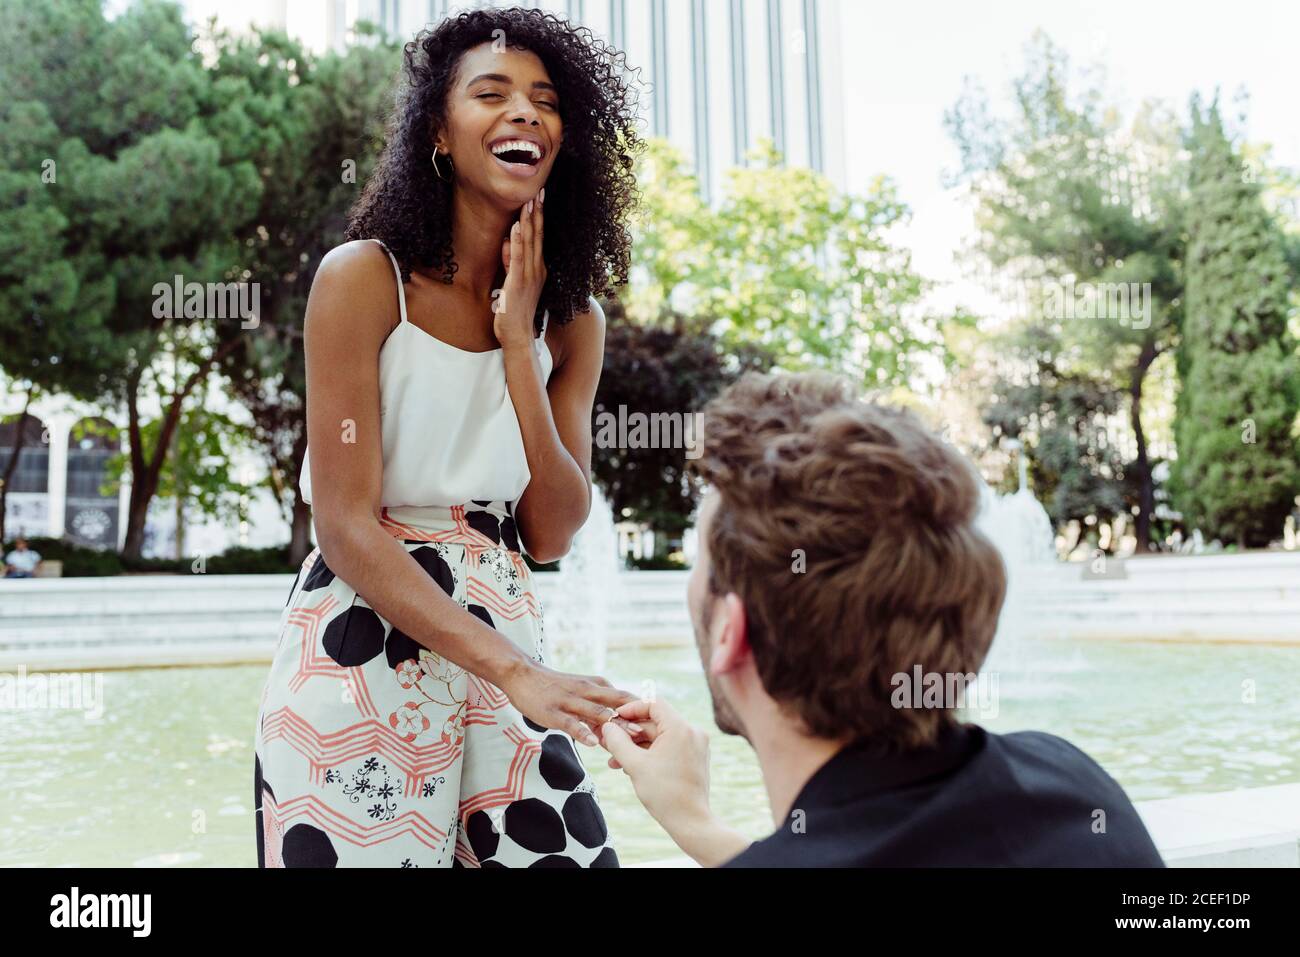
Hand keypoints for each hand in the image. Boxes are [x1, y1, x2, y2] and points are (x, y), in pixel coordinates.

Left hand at [494, 189, 545, 350]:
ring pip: (530, 243)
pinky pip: (518, 258)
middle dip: (537, 212)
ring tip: (529, 201)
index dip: (539, 217)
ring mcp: (529, 277)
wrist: (517, 336)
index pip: (539, 238)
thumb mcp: (511, 281)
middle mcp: (537, 270)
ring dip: (529, 221)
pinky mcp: (518, 284)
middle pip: (537, 236)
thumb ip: (510, 261)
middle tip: (539, 190)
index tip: (538, 197)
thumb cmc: (513, 312)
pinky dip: (518, 241)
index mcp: (538, 269)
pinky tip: (518, 226)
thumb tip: (506, 241)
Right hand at [498, 658, 640, 746]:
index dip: (643, 712)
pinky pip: (571, 722)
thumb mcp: (581, 692)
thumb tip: (615, 730)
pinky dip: (583, 732)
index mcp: (598, 686)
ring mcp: (571, 700)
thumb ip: (599, 709)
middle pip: (618, 703)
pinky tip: (592, 743)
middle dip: (636, 718)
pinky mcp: (554, 711)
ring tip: (629, 740)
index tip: (657, 729)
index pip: (626, 698)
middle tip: (653, 734)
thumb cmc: (555, 687)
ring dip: (614, 726)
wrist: (523, 675)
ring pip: (597, 712)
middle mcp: (588, 690)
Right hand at [600, 698, 711, 832]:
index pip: (653, 703)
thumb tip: (608, 726)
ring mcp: (695, 745)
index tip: (614, 720)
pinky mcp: (695, 757)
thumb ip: (618, 742)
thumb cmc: (664, 794)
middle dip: (630, 733)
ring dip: (637, 746)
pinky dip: (650, 753)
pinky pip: (669, 747)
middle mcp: (692, 732)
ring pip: (660, 737)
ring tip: (615, 761)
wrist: (690, 821)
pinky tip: (631, 767)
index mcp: (680, 728)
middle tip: (609, 742)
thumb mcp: (634, 765)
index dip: (631, 708)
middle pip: (655, 722)